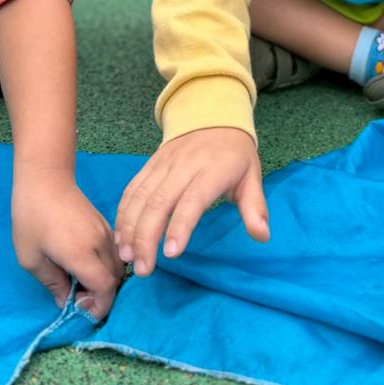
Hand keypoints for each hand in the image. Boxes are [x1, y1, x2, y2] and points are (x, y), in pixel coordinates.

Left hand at [12, 169, 123, 318]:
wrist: (47, 182)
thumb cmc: (32, 221)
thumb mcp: (31, 259)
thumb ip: (52, 284)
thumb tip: (66, 303)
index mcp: (81, 254)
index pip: (104, 287)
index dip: (99, 306)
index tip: (83, 312)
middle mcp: (100, 243)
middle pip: (115, 278)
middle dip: (102, 295)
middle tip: (79, 298)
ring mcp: (107, 232)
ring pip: (119, 265)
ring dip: (106, 279)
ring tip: (83, 282)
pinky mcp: (107, 224)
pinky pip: (116, 252)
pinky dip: (108, 265)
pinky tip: (88, 264)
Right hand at [115, 127, 268, 277]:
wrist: (213, 115)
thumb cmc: (235, 154)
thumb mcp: (252, 176)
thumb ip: (255, 207)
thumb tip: (263, 236)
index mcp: (212, 170)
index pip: (193, 200)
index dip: (180, 226)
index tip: (171, 253)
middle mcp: (183, 166)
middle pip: (159, 203)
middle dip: (147, 237)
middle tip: (144, 269)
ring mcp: (163, 164)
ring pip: (140, 197)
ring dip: (130, 228)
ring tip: (127, 257)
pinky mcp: (149, 164)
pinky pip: (132, 189)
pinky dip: (123, 213)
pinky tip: (121, 236)